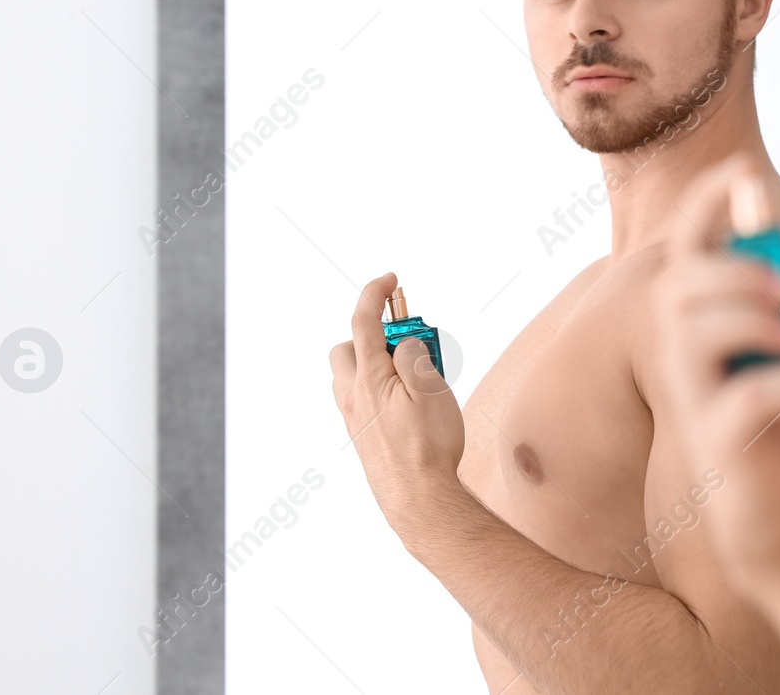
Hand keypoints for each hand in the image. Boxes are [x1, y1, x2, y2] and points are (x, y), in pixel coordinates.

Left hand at [330, 271, 466, 539]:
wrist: (418, 499)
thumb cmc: (429, 447)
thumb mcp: (432, 388)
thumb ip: (414, 356)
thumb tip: (404, 344)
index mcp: (370, 378)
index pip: (364, 322)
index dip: (375, 294)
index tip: (389, 280)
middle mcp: (354, 396)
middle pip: (346, 348)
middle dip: (370, 333)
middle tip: (407, 339)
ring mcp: (354, 419)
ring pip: (350, 376)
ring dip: (373, 362)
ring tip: (411, 373)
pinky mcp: (361, 438)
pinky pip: (359, 399)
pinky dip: (376, 388)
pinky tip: (405, 403)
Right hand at [655, 156, 779, 586]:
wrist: (778, 513)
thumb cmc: (778, 424)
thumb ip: (779, 300)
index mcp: (696, 324)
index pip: (685, 249)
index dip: (706, 203)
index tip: (741, 169)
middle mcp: (682, 357)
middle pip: (681, 288)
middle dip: (733, 273)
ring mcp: (694, 399)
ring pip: (694, 336)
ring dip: (750, 320)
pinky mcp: (718, 444)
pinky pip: (741, 400)